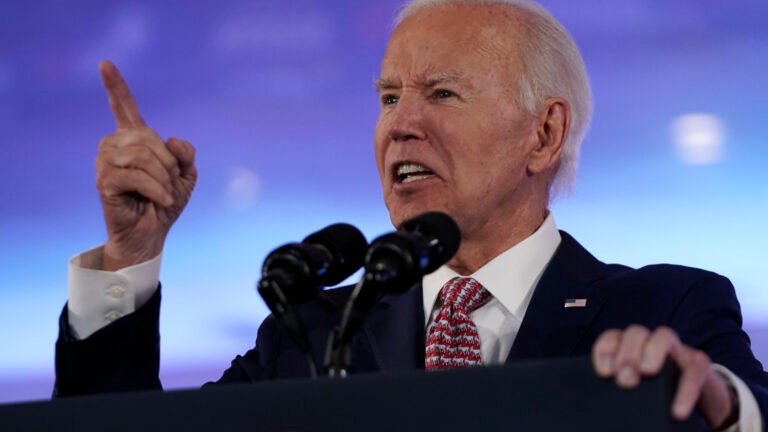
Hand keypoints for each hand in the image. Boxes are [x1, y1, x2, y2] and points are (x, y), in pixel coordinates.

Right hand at [95, 61, 196, 269]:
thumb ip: (185, 153)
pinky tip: (162, 200)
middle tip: (172, 183)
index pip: (124, 107)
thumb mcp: (186, 174)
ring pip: (142, 155)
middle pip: (148, 136)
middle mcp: (114, 145)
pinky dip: (158, 189)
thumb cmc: (166, 201)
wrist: (153, 233)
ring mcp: (106, 162)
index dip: (115, 86)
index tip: (104, 63)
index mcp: (134, 140)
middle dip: (168, 161)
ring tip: (166, 193)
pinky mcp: (104, 181)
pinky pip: (137, 176)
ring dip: (163, 177)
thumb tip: (172, 140)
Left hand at [592, 325, 736, 429]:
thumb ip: (623, 384)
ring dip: (653, 351)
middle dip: (628, 353)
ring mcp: (678, 350)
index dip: (605, 350)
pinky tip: (677, 411)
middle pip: (636, 332)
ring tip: (647, 373)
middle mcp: (652, 342)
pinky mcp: (699, 364)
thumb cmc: (660, 393)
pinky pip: (693, 371)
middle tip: (625, 379)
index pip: (612, 337)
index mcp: (632, 348)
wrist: (700, 400)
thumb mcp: (637, 389)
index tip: (605, 373)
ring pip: (664, 335)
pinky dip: (685, 391)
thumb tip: (611, 396)